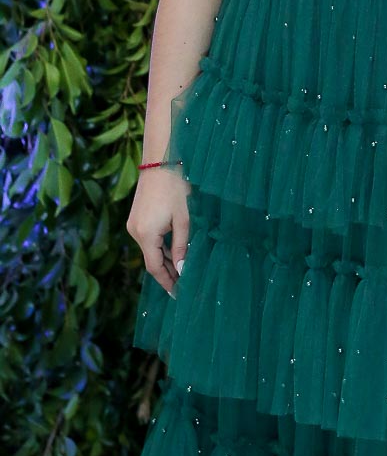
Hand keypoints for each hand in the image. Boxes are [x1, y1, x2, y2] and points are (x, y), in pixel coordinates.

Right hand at [126, 167, 190, 296]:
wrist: (160, 161)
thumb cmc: (176, 188)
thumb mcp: (183, 219)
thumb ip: (181, 245)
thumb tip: (182, 269)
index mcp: (145, 234)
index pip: (155, 268)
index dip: (167, 282)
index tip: (179, 294)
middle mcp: (135, 232)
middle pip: (151, 260)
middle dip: (167, 273)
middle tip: (184, 285)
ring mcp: (134, 225)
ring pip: (150, 250)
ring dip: (165, 260)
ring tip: (182, 272)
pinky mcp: (136, 218)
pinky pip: (148, 239)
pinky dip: (160, 247)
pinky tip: (174, 252)